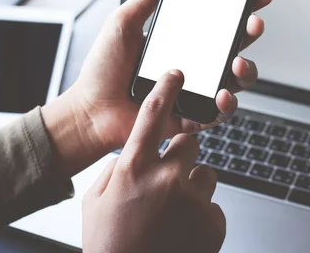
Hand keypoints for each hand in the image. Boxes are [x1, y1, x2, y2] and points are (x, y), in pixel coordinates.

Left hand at [42, 0, 272, 177]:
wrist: (90, 110)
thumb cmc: (103, 69)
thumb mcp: (123, 23)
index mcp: (182, 41)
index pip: (219, 21)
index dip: (242, 7)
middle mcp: (194, 65)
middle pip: (236, 47)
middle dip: (251, 33)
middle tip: (253, 23)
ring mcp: (196, 91)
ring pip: (237, 81)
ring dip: (246, 70)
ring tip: (237, 62)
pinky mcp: (192, 116)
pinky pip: (219, 113)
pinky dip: (226, 105)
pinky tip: (221, 94)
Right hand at [82, 70, 224, 252]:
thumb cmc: (110, 246)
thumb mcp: (96, 203)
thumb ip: (115, 171)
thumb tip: (130, 155)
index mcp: (134, 169)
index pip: (153, 115)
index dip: (166, 89)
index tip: (176, 75)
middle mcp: (166, 179)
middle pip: (190, 140)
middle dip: (181, 154)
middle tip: (169, 176)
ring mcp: (193, 201)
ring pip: (206, 173)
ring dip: (193, 186)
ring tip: (174, 210)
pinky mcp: (213, 222)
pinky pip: (213, 205)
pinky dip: (202, 214)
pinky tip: (183, 229)